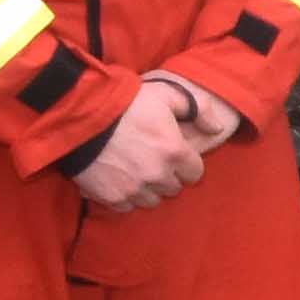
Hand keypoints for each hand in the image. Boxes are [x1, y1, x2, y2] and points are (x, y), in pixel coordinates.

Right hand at [71, 76, 216, 213]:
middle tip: (151, 159)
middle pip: (173, 188)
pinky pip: (127, 206)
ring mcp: (134, 189)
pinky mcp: (112, 197)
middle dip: (167, 175)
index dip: (185, 163)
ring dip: (147, 188)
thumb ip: (198, 109)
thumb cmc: (126, 101)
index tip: (173, 153)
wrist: (81, 115)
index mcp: (174, 152)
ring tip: (134, 169)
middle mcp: (158, 175)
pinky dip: (125, 195)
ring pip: (151, 200)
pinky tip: (118, 178)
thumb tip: (218, 128)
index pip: (195, 173)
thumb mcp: (166, 93)